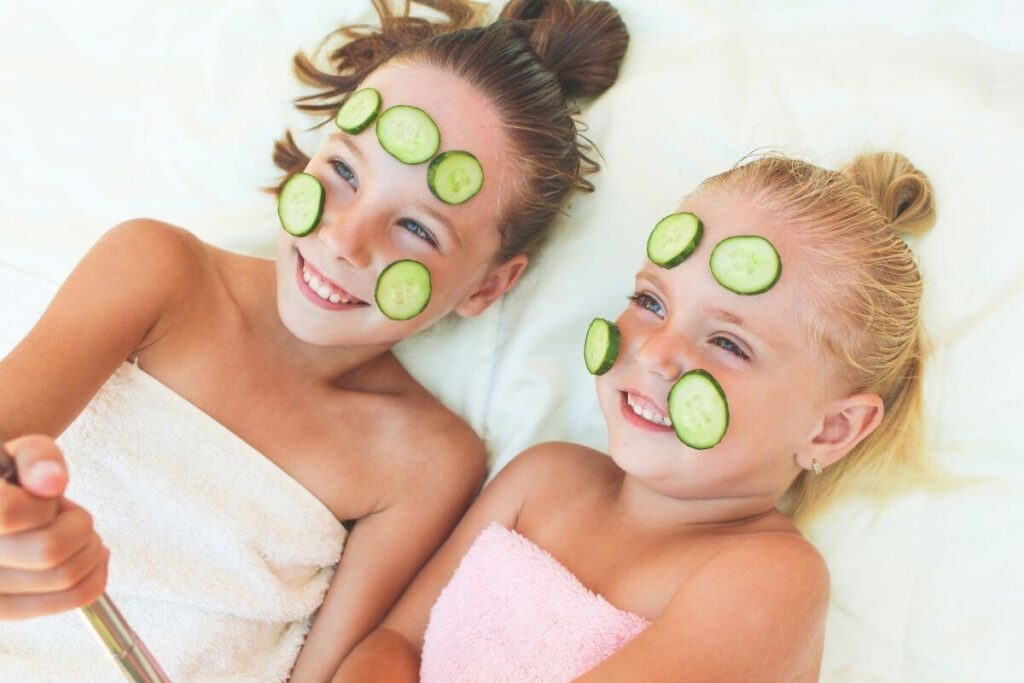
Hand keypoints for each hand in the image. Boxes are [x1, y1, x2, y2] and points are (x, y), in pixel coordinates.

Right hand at [0, 435, 108, 619]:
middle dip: (77, 524)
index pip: (12, 513)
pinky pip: (71, 598)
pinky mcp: (4, 611)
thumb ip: (36, 456)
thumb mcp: (16, 453)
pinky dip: (96, 574)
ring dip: (87, 547)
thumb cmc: (7, 479)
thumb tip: (52, 483)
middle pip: (50, 551)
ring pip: (66, 577)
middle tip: (67, 514)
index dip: (42, 503)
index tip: (43, 497)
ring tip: (67, 532)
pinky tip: (89, 553)